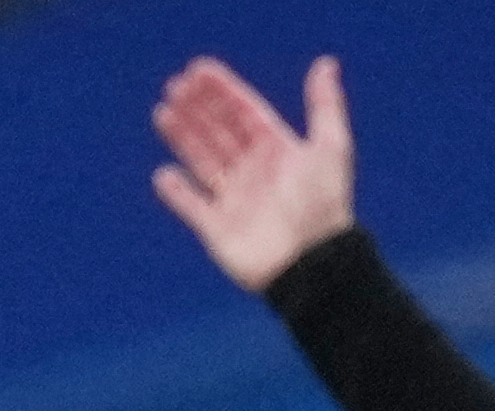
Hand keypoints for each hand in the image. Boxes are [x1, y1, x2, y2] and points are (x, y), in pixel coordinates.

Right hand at [152, 54, 354, 292]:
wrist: (313, 263)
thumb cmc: (324, 206)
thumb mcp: (331, 148)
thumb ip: (324, 106)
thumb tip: (326, 63)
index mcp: (279, 152)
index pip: (245, 113)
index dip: (223, 91)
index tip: (198, 69)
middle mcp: (255, 174)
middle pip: (220, 133)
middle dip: (198, 109)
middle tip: (176, 86)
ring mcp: (236, 202)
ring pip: (202, 162)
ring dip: (182, 137)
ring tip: (163, 112)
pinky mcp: (218, 231)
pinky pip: (192, 207)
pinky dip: (176, 193)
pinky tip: (163, 174)